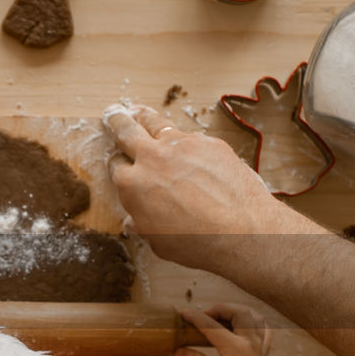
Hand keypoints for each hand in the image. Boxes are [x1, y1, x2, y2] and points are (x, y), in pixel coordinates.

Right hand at [102, 104, 301, 272]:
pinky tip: (186, 144)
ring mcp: (181, 145)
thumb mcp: (158, 241)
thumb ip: (143, 222)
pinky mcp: (208, 142)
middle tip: (113, 115)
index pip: (115, 165)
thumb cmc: (197, 243)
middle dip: (117, 122)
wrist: (241, 230)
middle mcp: (151, 158)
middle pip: (126, 131)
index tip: (119, 162)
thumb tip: (135, 220)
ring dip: (144, 117)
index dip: (117, 164)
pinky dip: (183, 138)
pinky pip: (190, 136)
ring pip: (156, 123)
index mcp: (132, 185)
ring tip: (139, 112)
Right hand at [175, 304, 271, 355]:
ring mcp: (259, 346)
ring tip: (223, 317)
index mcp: (234, 347)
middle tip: (205, 315)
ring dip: (238, 311)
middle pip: (238, 312)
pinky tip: (245, 325)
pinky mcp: (263, 352)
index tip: (184, 312)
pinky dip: (255, 322)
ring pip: (254, 316)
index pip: (212, 326)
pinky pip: (265, 329)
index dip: (196, 317)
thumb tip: (177, 351)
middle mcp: (250, 342)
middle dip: (220, 308)